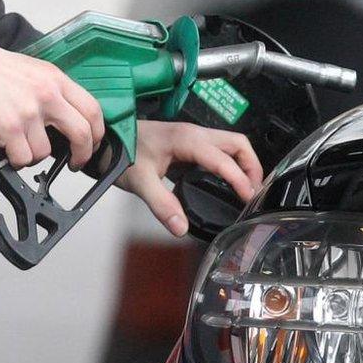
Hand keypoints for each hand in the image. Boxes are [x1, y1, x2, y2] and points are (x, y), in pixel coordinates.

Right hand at [0, 45, 103, 169]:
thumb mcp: (36, 71)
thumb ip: (55, 92)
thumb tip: (67, 120)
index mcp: (56, 80)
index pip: (92, 110)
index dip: (97, 133)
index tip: (92, 143)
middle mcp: (47, 96)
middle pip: (82, 134)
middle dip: (82, 154)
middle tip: (75, 162)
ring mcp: (29, 113)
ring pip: (45, 152)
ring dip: (34, 155)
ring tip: (22, 145)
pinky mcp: (10, 128)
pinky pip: (23, 158)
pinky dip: (16, 159)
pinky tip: (9, 148)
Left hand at [120, 121, 262, 236]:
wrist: (107, 140)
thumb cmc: (122, 152)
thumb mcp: (140, 182)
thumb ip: (162, 205)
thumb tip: (181, 228)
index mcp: (186, 140)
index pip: (223, 159)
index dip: (239, 179)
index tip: (248, 198)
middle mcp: (194, 134)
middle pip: (237, 144)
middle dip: (251, 167)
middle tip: (254, 192)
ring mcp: (193, 136)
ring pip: (231, 144)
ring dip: (244, 164)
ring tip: (246, 188)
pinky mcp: (189, 143)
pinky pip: (219, 149)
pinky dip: (230, 164)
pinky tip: (226, 182)